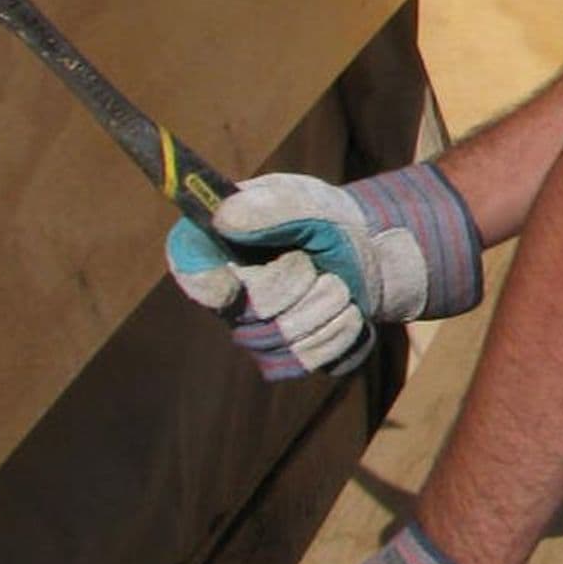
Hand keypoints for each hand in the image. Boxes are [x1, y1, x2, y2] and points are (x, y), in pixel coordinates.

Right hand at [164, 164, 483, 378]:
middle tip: (316, 263)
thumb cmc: (325, 219)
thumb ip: (270, 208)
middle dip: (297, 284)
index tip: (231, 288)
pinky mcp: (291, 358)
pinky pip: (312, 362)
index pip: (192, 272)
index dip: (205, 285)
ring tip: (339, 284)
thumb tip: (224, 218)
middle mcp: (229, 297)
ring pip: (284, 343)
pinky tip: (350, 313)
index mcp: (218, 247)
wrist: (371, 252)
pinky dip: (342, 334)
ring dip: (327, 306)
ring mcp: (258, 334)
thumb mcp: (304, 201)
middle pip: (250, 314)